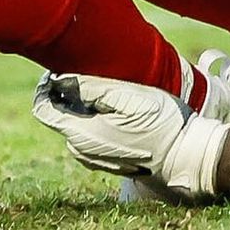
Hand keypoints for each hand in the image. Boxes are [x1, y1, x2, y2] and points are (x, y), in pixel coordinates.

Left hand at [31, 73, 227, 201]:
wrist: (188, 158)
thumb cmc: (160, 124)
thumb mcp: (126, 97)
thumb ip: (89, 88)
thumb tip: (57, 79)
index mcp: (81, 135)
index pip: (42, 109)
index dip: (45, 86)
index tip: (59, 69)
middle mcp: (82, 151)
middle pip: (58, 115)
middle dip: (65, 93)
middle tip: (87, 73)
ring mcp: (94, 159)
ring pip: (74, 124)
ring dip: (81, 105)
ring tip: (106, 90)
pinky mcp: (108, 161)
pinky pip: (89, 135)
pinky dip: (93, 118)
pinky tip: (115, 108)